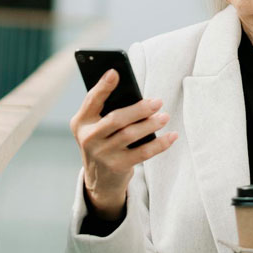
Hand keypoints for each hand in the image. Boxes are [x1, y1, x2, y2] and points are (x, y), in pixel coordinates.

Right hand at [70, 69, 177, 218]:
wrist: (100, 180)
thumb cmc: (103, 143)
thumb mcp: (97, 127)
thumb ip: (108, 111)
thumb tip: (137, 97)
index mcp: (81, 122)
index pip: (92, 100)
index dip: (103, 86)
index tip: (115, 72)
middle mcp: (89, 138)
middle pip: (116, 119)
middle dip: (139, 109)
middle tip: (158, 102)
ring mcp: (102, 154)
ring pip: (130, 135)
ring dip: (151, 125)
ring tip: (165, 116)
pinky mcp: (117, 167)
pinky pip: (142, 153)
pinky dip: (160, 144)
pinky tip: (172, 136)